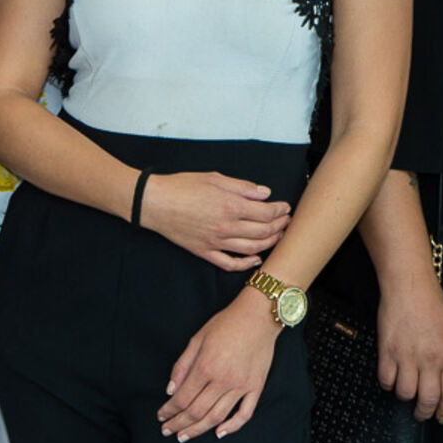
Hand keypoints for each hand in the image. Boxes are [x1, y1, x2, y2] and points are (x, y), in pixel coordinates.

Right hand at [140, 172, 290, 271]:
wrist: (155, 203)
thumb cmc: (182, 186)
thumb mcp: (214, 178)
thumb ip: (242, 187)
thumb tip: (265, 193)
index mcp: (230, 206)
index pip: (265, 213)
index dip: (279, 210)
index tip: (285, 207)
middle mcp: (226, 227)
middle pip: (262, 232)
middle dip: (279, 226)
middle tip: (287, 221)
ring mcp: (216, 242)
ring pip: (251, 249)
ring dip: (269, 243)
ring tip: (277, 237)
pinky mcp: (205, 252)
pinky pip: (229, 264)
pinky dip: (245, 264)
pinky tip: (255, 259)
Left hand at [157, 288, 280, 440]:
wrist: (258, 315)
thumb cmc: (226, 323)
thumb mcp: (197, 338)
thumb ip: (182, 365)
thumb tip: (171, 390)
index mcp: (206, 366)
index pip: (182, 398)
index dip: (169, 410)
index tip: (161, 416)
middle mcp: (223, 379)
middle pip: (196, 411)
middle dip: (178, 424)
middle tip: (168, 430)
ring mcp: (241, 385)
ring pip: (216, 417)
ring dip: (198, 430)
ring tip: (185, 436)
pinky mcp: (256, 387)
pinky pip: (244, 414)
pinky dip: (232, 427)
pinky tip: (219, 432)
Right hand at [376, 273, 442, 422]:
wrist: (409, 285)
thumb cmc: (431, 303)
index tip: (441, 415)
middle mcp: (430, 359)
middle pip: (427, 399)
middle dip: (424, 412)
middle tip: (420, 413)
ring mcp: (408, 356)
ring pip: (405, 393)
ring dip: (404, 396)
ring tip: (404, 391)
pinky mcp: (388, 351)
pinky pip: (386, 380)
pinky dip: (388, 384)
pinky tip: (390, 377)